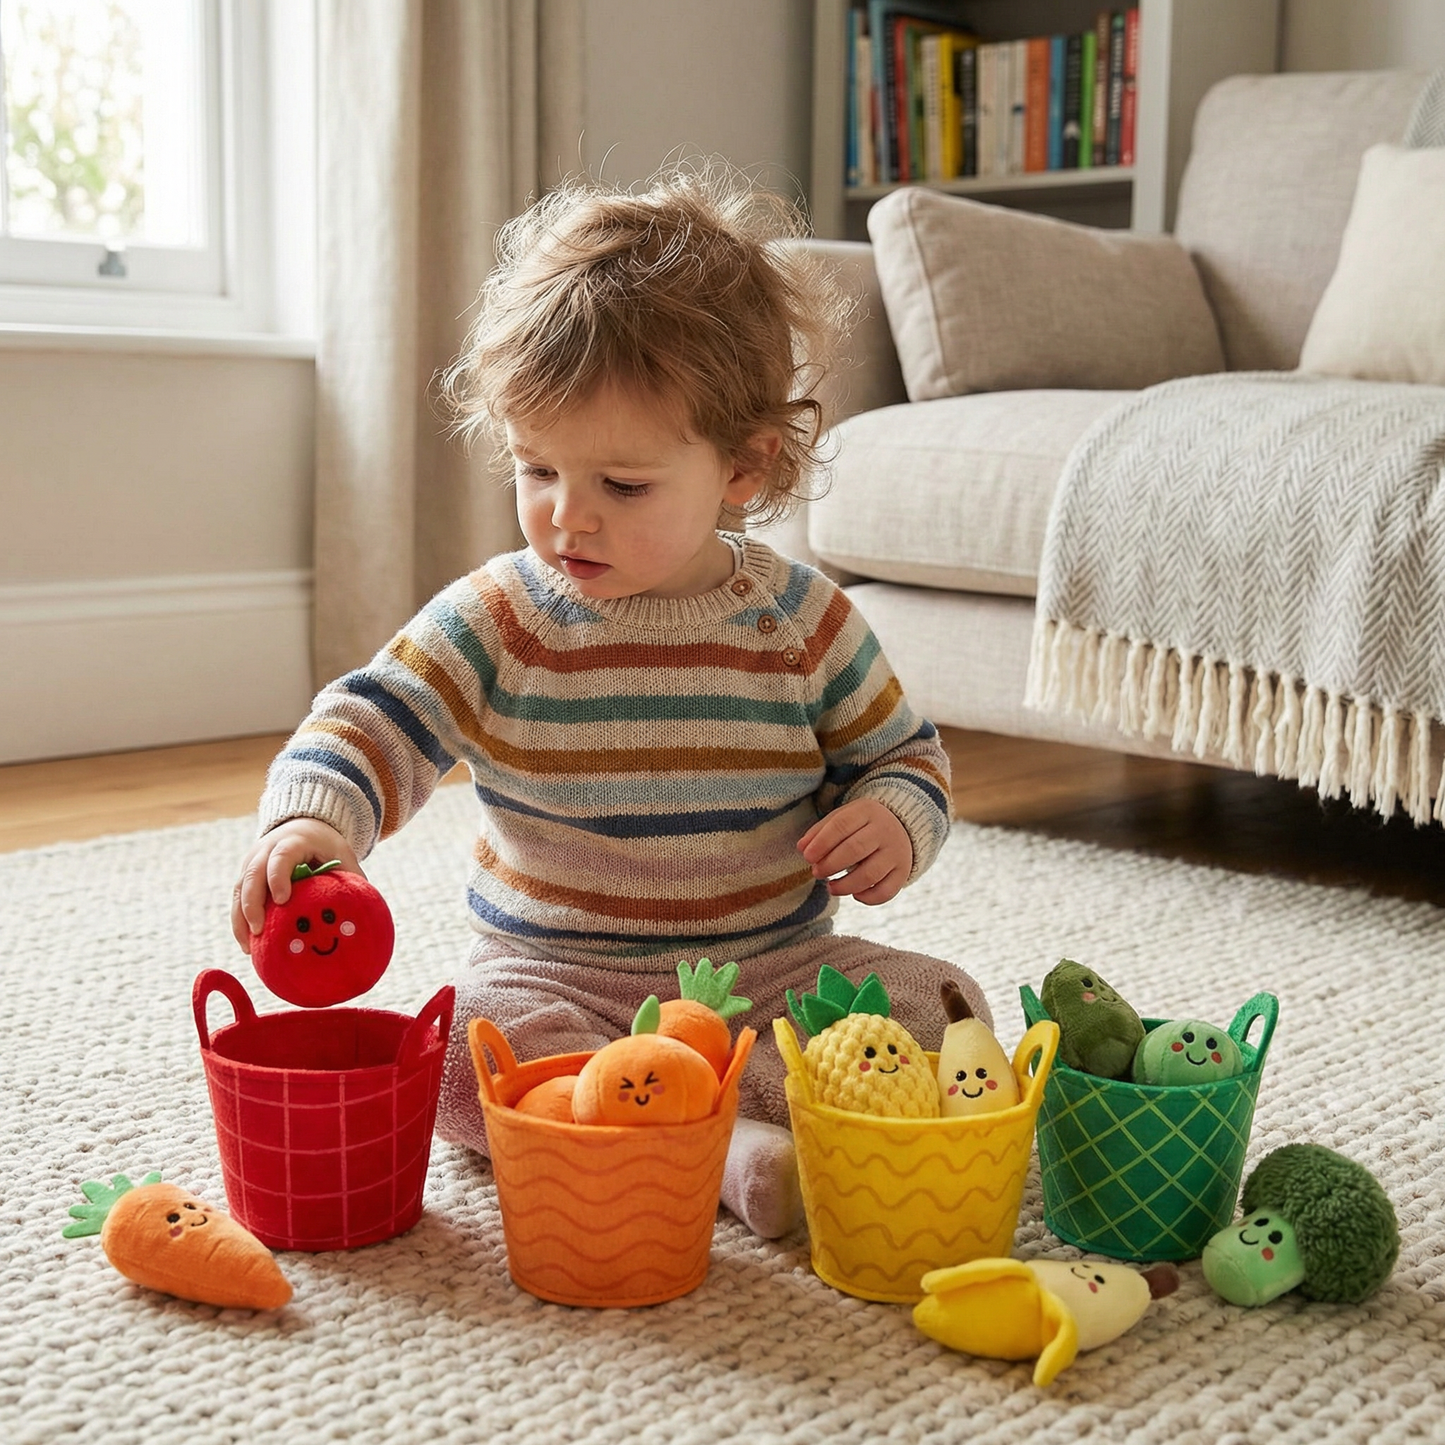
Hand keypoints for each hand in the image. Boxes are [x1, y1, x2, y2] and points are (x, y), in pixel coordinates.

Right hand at [231, 819, 361, 952]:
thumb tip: (366, 911)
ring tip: (249, 947)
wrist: (304, 826)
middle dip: (253, 904)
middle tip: (260, 930)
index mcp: (293, 841)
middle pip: (252, 875)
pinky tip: (248, 945)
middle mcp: (267, 849)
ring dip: (241, 918)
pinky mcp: (246, 874)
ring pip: (239, 889)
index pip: (281, 857)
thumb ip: (351, 878)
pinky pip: (238, 898)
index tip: (282, 900)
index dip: (279, 877)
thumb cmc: (327, 845)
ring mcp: (252, 861)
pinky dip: (240, 921)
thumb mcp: (342, 854)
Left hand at [797, 798, 912, 905]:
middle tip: (816, 872)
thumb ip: (819, 831)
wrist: (901, 826)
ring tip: (830, 887)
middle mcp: (885, 831)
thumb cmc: (861, 824)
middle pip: (855, 849)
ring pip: (870, 874)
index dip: (821, 843)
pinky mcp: (903, 872)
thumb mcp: (842, 818)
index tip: (807, 857)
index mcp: (867, 811)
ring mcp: (896, 853)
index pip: (841, 825)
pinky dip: (868, 898)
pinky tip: (854, 894)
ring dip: (845, 885)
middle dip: (830, 864)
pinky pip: (886, 891)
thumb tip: (802, 848)